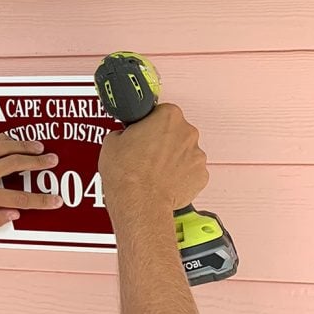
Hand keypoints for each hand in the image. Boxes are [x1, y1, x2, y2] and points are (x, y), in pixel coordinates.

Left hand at [0, 135, 61, 234]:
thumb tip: (13, 215)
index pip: (19, 199)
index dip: (41, 200)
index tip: (56, 200)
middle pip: (16, 165)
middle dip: (38, 163)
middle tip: (53, 161)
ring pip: (3, 148)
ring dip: (24, 146)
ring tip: (38, 147)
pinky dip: (3, 138)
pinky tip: (14, 139)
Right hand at [99, 103, 209, 217]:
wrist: (138, 202)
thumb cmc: (127, 173)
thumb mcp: (112, 141)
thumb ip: (125, 132)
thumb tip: (127, 136)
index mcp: (168, 116)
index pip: (161, 111)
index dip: (149, 123)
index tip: (144, 131)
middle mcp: (188, 132)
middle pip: (176, 131)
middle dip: (162, 140)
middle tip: (144, 153)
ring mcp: (197, 155)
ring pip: (184, 152)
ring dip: (171, 159)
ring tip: (152, 171)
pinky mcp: (201, 176)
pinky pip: (190, 172)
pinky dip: (179, 176)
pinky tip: (163, 181)